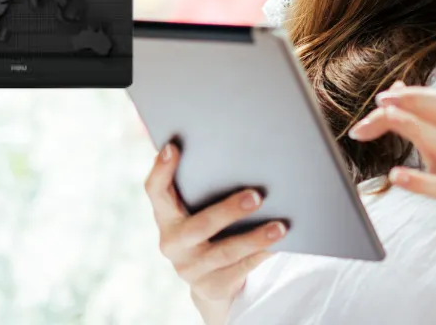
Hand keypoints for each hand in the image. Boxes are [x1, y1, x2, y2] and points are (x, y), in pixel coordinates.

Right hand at [144, 143, 287, 309]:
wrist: (212, 281)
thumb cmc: (208, 230)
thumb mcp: (197, 211)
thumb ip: (202, 186)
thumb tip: (231, 150)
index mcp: (166, 217)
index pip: (155, 191)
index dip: (161, 170)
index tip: (173, 147)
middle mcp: (172, 244)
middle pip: (199, 226)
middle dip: (228, 211)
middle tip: (257, 196)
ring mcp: (191, 269)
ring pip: (226, 252)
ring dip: (255, 238)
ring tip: (280, 227)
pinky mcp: (212, 287)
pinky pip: (241, 270)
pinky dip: (262, 255)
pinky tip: (279, 245)